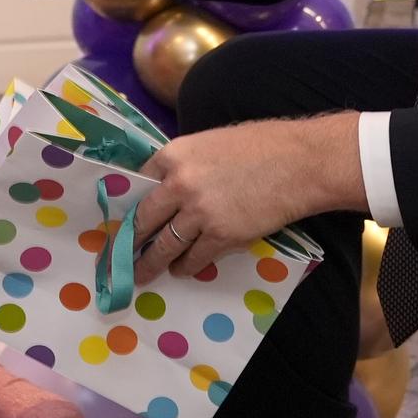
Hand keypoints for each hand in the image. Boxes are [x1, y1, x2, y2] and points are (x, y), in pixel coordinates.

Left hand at [132, 116, 353, 282]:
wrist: (300, 163)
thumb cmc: (260, 146)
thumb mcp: (209, 143)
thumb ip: (185, 165)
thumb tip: (167, 188)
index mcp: (173, 154)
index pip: (137, 183)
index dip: (128, 205)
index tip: (121, 221)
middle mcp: (178, 183)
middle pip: (143, 219)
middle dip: (129, 241)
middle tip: (117, 256)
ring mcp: (198, 212)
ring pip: (163, 245)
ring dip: (151, 263)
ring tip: (141, 273)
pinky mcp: (221, 235)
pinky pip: (193, 258)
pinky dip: (185, 266)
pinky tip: (181, 270)